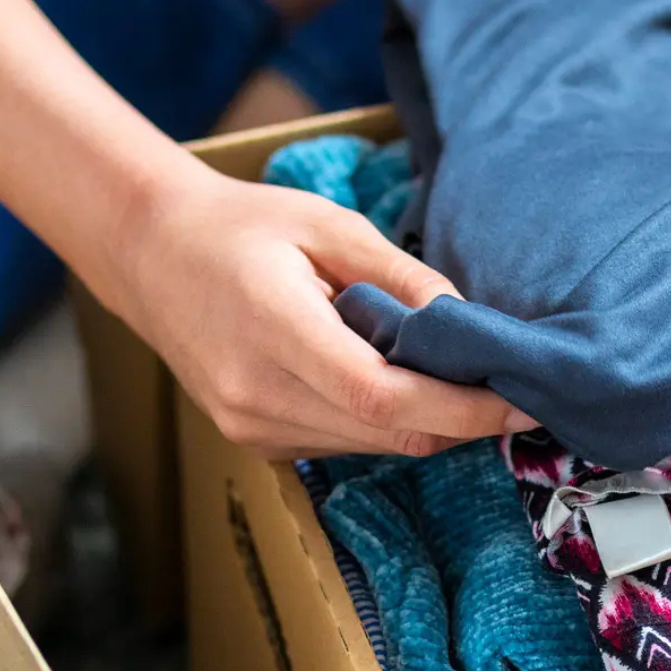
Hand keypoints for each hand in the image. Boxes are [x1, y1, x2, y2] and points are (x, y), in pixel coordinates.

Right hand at [98, 163, 534, 458]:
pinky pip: (345, 443)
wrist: (148, 252)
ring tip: (462, 381)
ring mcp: (251, 425)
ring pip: (373, 445)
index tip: (521, 400)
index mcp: (273, 329)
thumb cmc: (241, 226)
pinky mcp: (255, 439)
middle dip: (462, 420)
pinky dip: (385, 421)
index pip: (384, 395)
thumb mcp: (328, 225)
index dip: (463, 408)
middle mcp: (256, 393)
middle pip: (388, 431)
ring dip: (428, 422)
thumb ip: (401, 278)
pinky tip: (396, 383)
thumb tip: (472, 324)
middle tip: (515, 392)